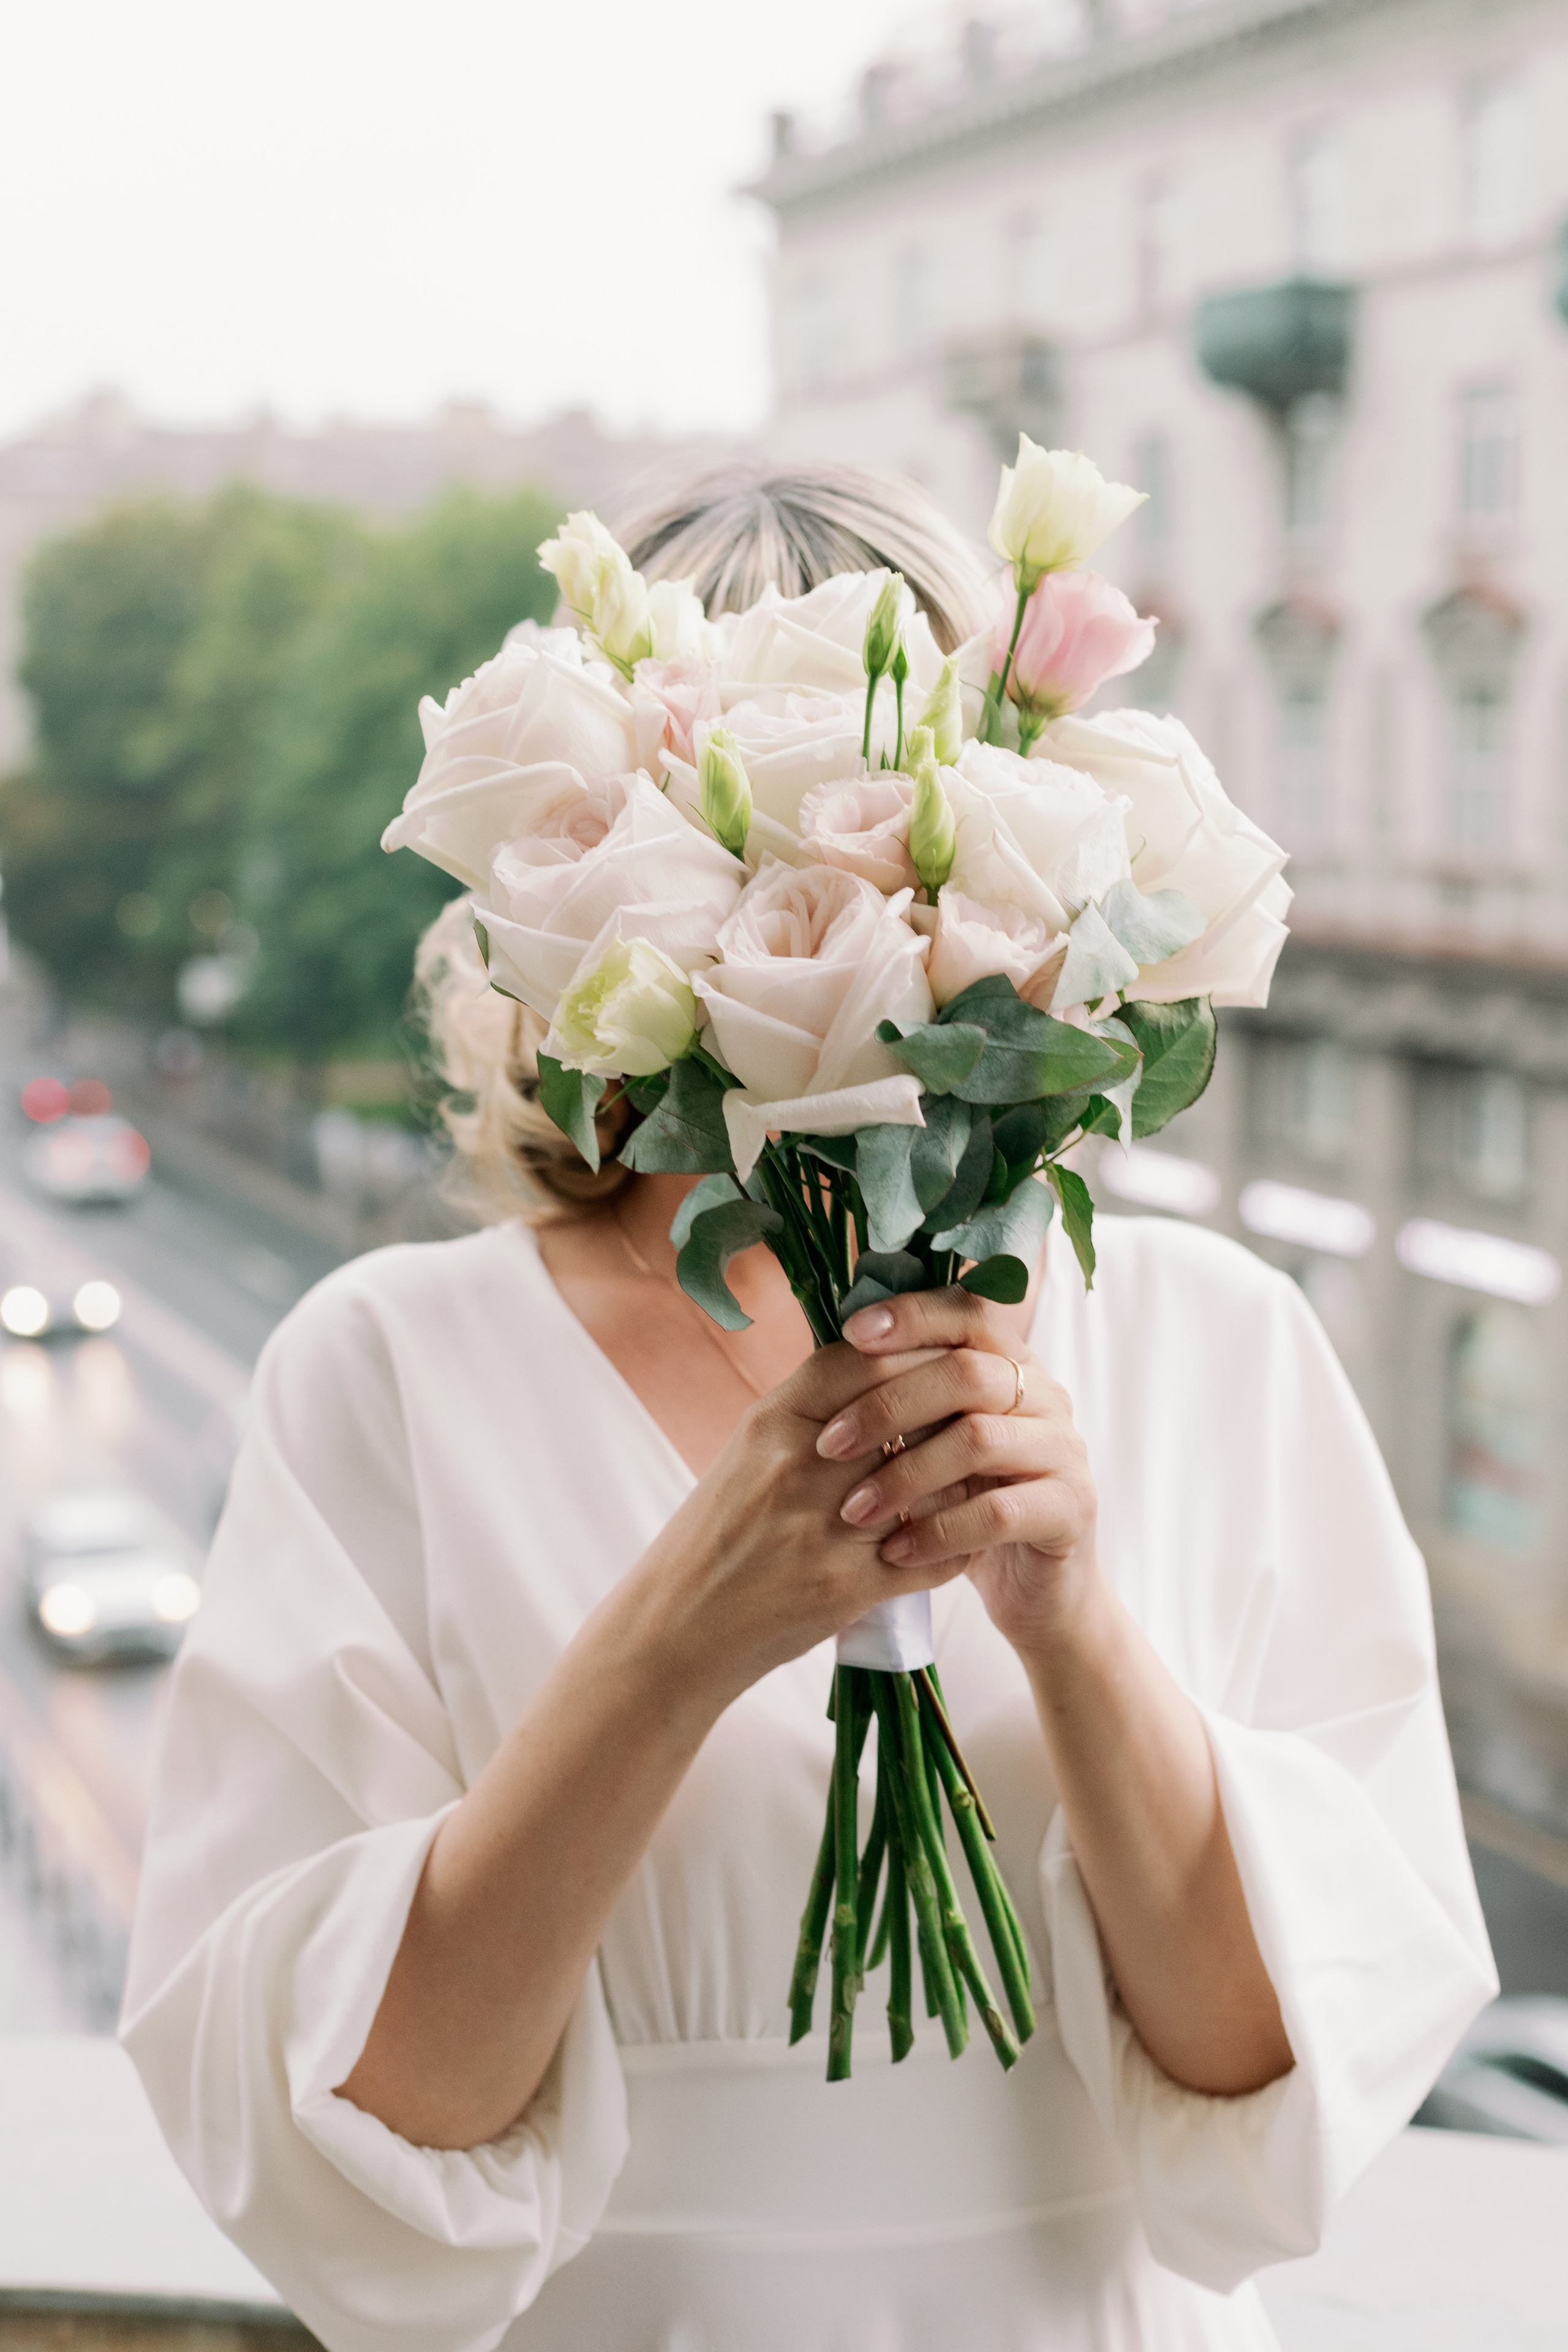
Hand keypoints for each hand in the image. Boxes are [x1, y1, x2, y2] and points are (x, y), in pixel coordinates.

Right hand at [626, 1333, 973, 1707]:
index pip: (867, 1359)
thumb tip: (890, 1362)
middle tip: (979, 1418)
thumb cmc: (720, 1530)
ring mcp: (824, 1528)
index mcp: (772, 1421)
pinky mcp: (848, 1587)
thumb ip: (815, 1407)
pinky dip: (957, 1543)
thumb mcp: (751, 1448)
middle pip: (911, 1418)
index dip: (918, 1355)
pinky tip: (959, 1537)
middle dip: (951, 1418)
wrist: (678, 1624)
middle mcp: (798, 1466)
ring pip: (935, 1483)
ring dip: (961, 1481)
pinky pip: (936, 1553)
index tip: (948, 1362)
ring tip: (972, 1478)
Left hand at [814, 1287, 1100, 1660]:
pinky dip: (939, 1530)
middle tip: (828, 1447)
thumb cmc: (965, 1501)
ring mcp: (1063, 1448)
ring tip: (853, 1512)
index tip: (850, 1335)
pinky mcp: (1072, 1507)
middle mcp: (1045, 1394)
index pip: (966, 1312)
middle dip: (887, 1406)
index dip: (910, 1316)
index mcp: (1009, 1363)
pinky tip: (895, 1551)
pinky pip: (998, 1511)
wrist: (1033, 1584)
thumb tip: (832, 1348)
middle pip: (966, 1372)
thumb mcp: (932, 1441)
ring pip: (979, 1439)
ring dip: (905, 1474)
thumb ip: (904, 1394)